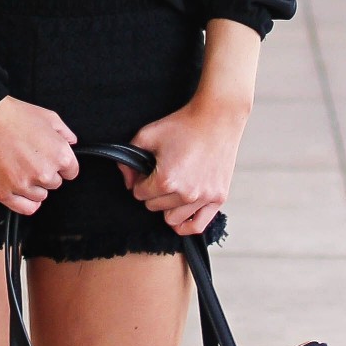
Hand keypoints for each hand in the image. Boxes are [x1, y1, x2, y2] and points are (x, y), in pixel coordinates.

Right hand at [0, 95, 78, 215]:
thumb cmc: (13, 114)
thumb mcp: (48, 116)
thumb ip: (64, 133)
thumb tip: (71, 143)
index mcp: (60, 155)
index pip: (71, 172)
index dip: (61, 165)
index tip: (51, 160)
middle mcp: (44, 173)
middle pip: (54, 184)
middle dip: (46, 173)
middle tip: (30, 158)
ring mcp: (23, 185)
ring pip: (40, 196)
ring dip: (34, 186)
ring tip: (20, 168)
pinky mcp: (4, 193)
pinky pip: (25, 208)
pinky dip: (26, 203)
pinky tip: (22, 191)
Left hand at [125, 94, 250, 236]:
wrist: (216, 118)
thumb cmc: (182, 125)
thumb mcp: (146, 135)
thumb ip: (127, 160)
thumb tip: (127, 181)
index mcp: (166, 180)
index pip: (139, 194)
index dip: (140, 181)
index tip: (149, 170)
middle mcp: (185, 194)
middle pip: (154, 207)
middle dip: (153, 193)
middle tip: (162, 175)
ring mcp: (203, 198)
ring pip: (172, 219)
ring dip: (167, 206)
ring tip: (173, 188)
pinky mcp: (218, 198)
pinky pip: (197, 226)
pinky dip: (185, 225)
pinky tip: (180, 214)